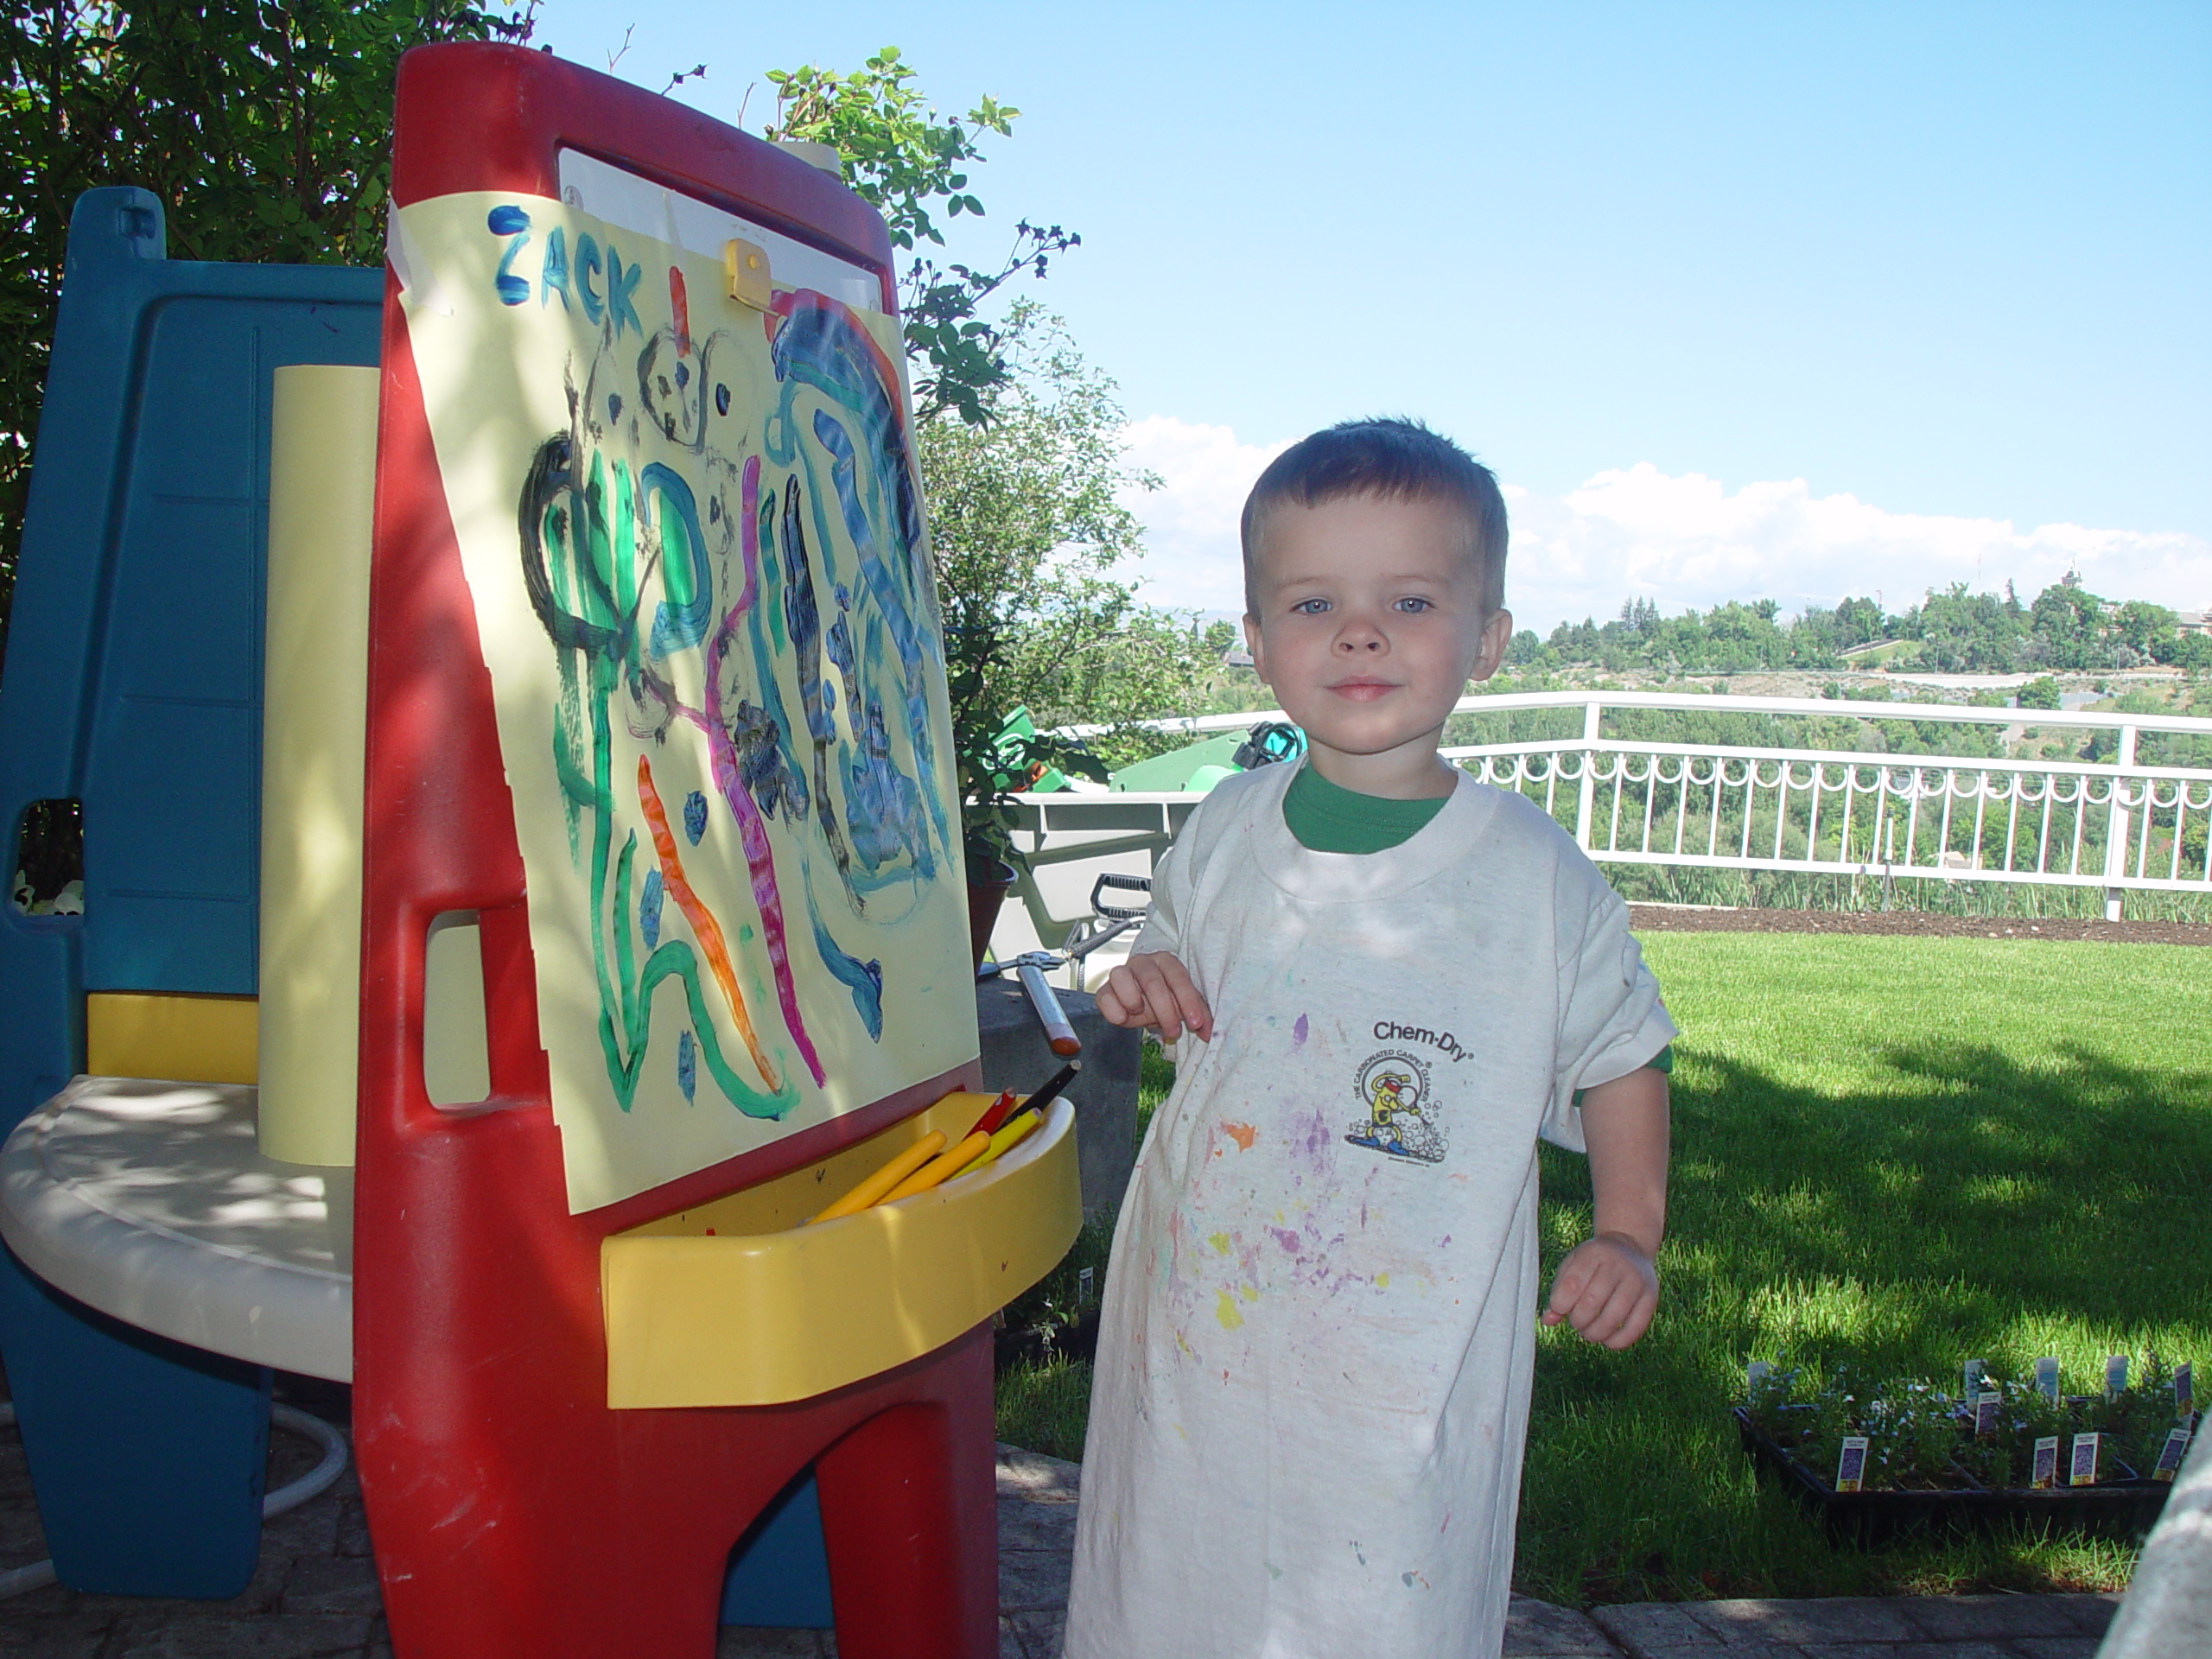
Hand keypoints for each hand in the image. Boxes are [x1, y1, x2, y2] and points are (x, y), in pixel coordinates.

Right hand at [1096, 950, 1212, 1042]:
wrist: (1140, 1001)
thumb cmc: (1165, 1000)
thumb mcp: (1183, 1006)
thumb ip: (1197, 1016)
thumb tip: (1208, 1034)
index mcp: (1166, 961)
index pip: (1178, 977)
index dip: (1188, 1001)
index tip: (1195, 1023)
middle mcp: (1142, 962)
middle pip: (1152, 981)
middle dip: (1165, 1010)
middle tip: (1174, 1031)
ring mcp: (1121, 973)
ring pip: (1122, 977)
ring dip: (1135, 1001)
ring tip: (1142, 1015)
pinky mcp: (1105, 989)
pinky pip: (1104, 996)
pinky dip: (1114, 1009)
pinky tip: (1124, 1018)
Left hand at [1541, 1232, 1657, 1349]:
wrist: (1630, 1246)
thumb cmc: (1593, 1262)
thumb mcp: (1572, 1265)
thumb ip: (1558, 1291)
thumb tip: (1547, 1321)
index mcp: (1594, 1253)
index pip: (1572, 1285)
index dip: (1560, 1304)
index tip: (1559, 1308)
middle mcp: (1618, 1265)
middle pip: (1591, 1304)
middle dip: (1578, 1321)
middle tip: (1576, 1322)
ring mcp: (1638, 1281)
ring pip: (1612, 1319)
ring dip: (1594, 1333)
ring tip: (1588, 1332)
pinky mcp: (1651, 1298)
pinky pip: (1635, 1328)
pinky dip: (1617, 1341)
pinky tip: (1606, 1340)